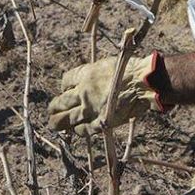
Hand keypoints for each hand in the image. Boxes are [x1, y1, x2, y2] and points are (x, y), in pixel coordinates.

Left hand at [47, 52, 168, 135]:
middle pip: (61, 102)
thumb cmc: (129, 69)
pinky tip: (76, 130)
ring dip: (58, 122)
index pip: (65, 81)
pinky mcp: (101, 121)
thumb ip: (94, 73)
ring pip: (67, 118)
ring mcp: (91, 109)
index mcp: (85, 75)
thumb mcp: (106, 64)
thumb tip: (89, 78)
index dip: (64, 86)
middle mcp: (84, 92)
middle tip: (52, 109)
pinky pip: (84, 129)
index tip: (66, 89)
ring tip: (53, 124)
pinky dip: (78, 130)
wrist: (142, 82)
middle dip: (54, 106)